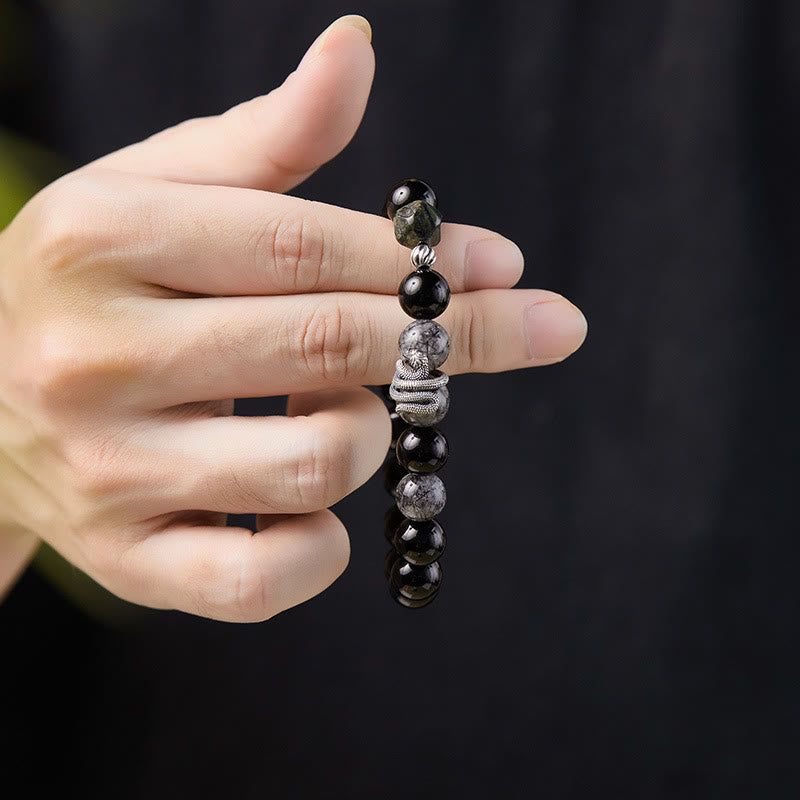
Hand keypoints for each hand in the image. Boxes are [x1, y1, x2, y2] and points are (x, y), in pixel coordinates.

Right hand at [0, 16, 586, 620]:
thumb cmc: (93, 285)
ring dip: (369, 432)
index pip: (305, 245)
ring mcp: (111, 475)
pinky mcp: (130, 562)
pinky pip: (265, 581)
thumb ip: (265, 137)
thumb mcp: (153, 190)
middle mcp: (97, 361)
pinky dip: (326, 549)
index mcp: (105, 242)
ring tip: (335, 401)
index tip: (505, 265)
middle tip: (529, 324)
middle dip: (460, 339)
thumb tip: (355, 50)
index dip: (425, 260)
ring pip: (319, 463)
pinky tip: (316, 504)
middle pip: (331, 347)